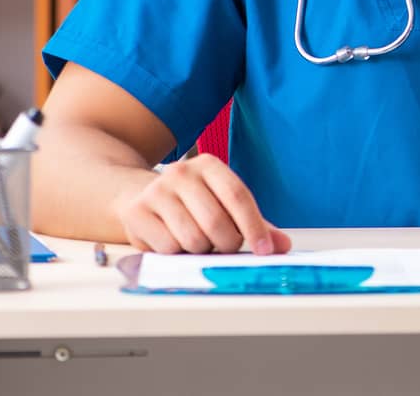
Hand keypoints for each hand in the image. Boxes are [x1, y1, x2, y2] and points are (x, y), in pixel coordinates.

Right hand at [113, 154, 292, 254]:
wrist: (137, 194)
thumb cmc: (190, 202)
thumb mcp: (223, 203)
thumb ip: (254, 223)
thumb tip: (282, 245)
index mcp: (209, 165)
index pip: (238, 196)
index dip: (254, 226)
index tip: (265, 250)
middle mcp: (181, 173)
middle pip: (215, 222)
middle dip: (227, 244)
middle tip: (225, 247)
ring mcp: (156, 192)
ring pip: (192, 239)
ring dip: (201, 250)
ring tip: (198, 241)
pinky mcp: (137, 213)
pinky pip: (168, 248)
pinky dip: (178, 254)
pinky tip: (175, 241)